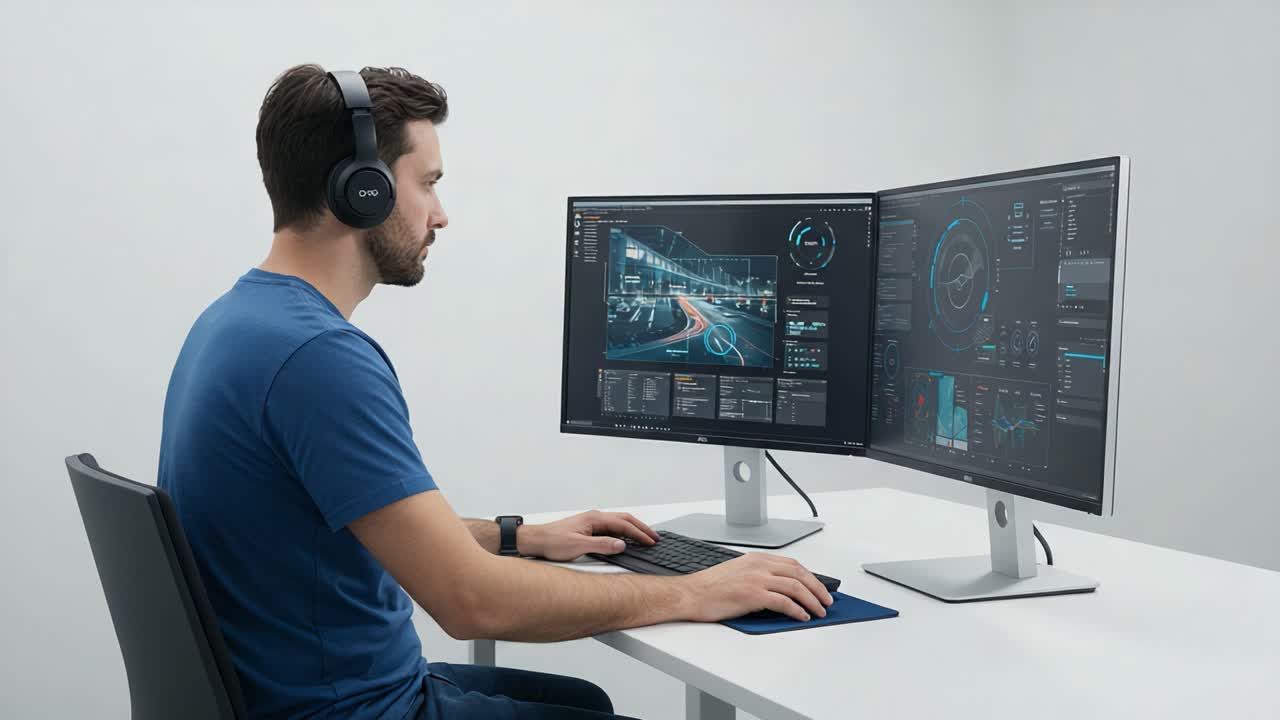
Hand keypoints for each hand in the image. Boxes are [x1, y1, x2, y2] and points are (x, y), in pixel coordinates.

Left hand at [518, 510, 659, 561]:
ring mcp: (592, 522)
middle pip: (625, 519)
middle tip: (655, 537)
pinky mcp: (588, 528)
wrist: (536, 540)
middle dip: (641, 528)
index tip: (650, 541)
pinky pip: (612, 527)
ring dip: (634, 529)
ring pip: (619, 522)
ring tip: (645, 537)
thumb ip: (602, 545)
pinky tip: (626, 538)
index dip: (639, 534)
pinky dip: (624, 531)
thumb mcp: (579, 546)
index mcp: (595, 518)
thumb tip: (621, 545)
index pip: (623, 525)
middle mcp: (595, 517)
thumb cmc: (552, 542)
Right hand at [678, 553, 833, 621]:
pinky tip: (802, 616)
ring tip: (819, 611)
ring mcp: (756, 579)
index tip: (818, 587)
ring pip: (795, 586)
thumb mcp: (737, 572)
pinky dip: (797, 610)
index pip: (792, 564)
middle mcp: (758, 565)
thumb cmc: (709, 587)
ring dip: (812, 600)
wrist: (690, 594)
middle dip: (817, 588)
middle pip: (798, 573)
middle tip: (827, 600)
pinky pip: (783, 602)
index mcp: (756, 559)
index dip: (810, 576)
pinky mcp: (753, 595)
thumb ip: (758, 575)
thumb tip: (779, 589)